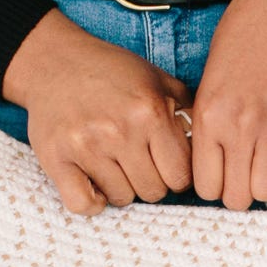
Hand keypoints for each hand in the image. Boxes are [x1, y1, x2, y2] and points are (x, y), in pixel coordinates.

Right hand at [3, 8, 193, 215]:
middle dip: (151, 181)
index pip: (181, 175)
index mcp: (150, 112)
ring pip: (122, 199)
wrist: (55, 61)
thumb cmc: (110, 72)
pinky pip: (82, 204)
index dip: (176, 173)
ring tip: (114, 165)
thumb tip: (211, 142)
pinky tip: (94, 185)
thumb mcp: (156, 79)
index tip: (165, 165)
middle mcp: (120, 130)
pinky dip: (91, 202)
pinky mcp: (56, 159)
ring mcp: (86, 146)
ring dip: (121, 188)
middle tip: (138, 164)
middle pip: (154, 192)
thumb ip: (186, 110)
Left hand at [191, 0, 266, 210]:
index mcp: (211, 116)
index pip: (205, 186)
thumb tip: (212, 168)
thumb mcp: (209, 83)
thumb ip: (211, 127)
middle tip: (245, 175)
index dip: (215, 186)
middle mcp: (242, 125)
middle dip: (240, 192)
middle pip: (237, 197)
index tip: (222, 176)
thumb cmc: (243, 42)